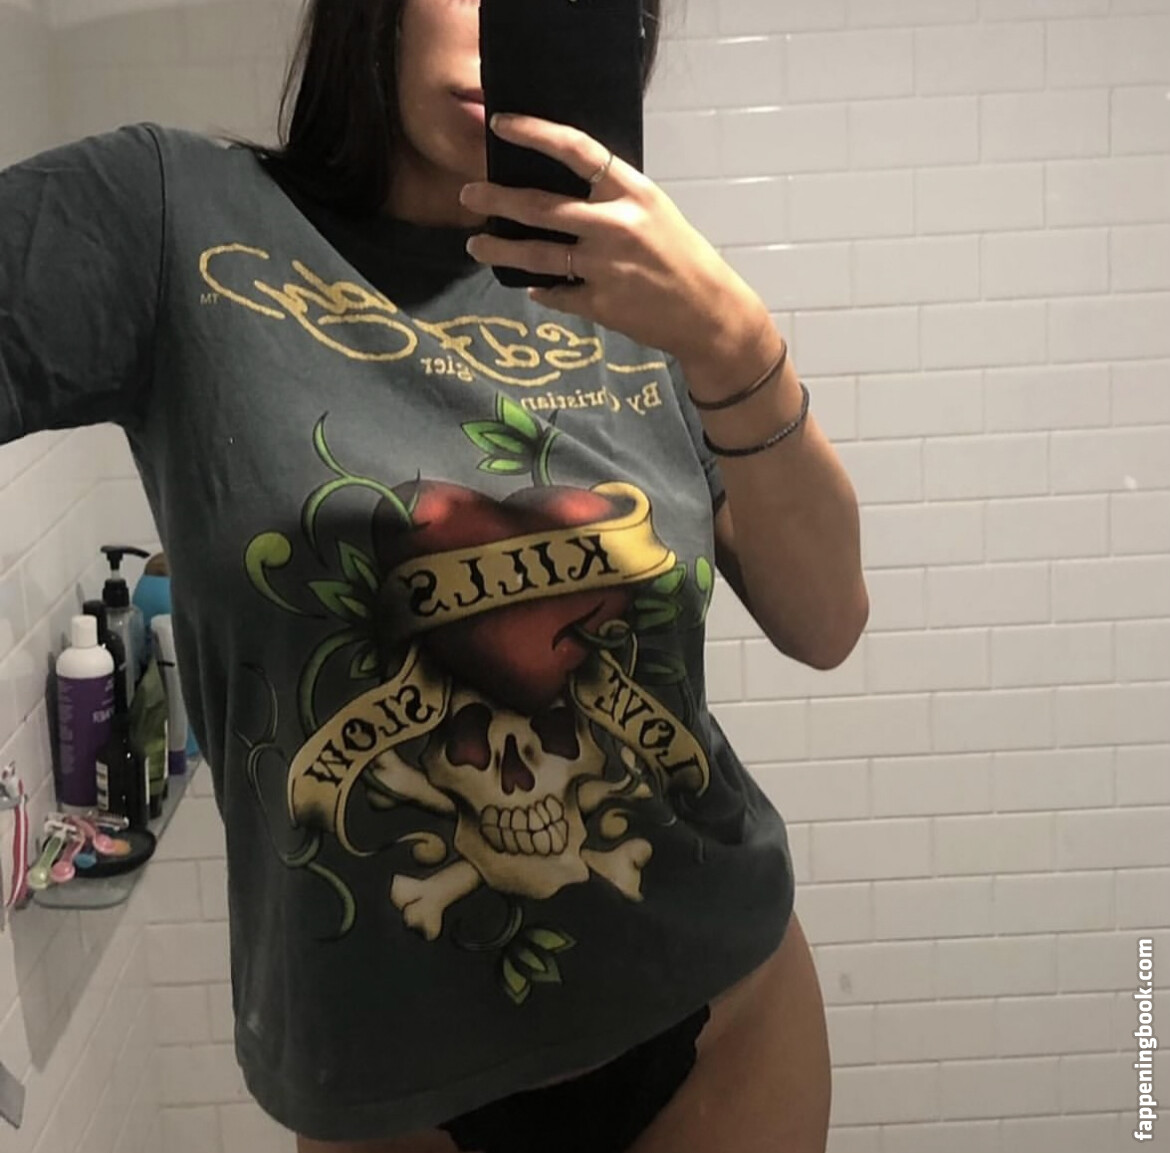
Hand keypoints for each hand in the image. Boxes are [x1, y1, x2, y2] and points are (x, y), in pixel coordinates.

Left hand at [459, 113, 767, 363]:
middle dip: (497, 200)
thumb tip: (558, 190)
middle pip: (542, 208)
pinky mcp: (601, 304)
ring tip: (476, 247)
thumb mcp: (653, 212)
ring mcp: (607, 268)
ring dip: (500, 251)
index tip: (500, 125)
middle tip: (468, 196)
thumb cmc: (681, 256)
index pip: (577, 151)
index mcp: (633, 193)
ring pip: (538, 256)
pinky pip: (557, 294)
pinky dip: (542, 291)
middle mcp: (617, 226)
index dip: (535, 133)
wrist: (709, 312)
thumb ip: (611, 199)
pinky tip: (531, 287)